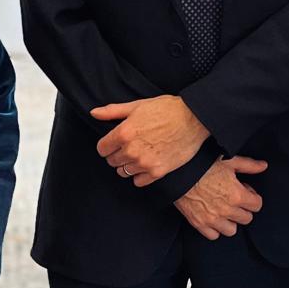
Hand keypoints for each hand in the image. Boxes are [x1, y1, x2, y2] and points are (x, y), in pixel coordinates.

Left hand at [93, 96, 208, 183]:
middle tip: (131, 146)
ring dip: (128, 165)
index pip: (102, 149)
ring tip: (140, 154)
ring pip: (123, 172)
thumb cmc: (167, 109)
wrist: (195, 118)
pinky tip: (147, 164)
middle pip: (112, 161)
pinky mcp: (158, 171)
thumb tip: (94, 113)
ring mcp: (145, 162)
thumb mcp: (138, 105)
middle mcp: (131, 150)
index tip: (115, 142)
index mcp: (124, 132)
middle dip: (118, 154)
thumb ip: (113, 111)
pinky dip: (140, 175)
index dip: (107, 145)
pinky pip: (138, 182)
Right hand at [174, 156, 267, 240]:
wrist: (178, 172)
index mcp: (237, 195)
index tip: (244, 190)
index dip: (252, 196)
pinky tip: (213, 216)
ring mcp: (212, 219)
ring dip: (231, 221)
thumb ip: (249, 165)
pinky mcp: (199, 223)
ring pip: (232, 230)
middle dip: (243, 208)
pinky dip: (215, 229)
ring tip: (224, 209)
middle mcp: (227, 210)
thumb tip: (264, 166)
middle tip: (234, 198)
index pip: (257, 205)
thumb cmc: (204, 164)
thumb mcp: (229, 160)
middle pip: (246, 219)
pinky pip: (214, 235)